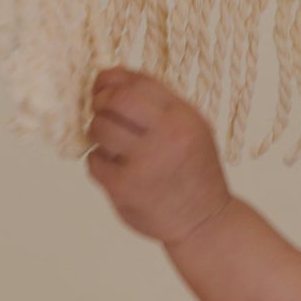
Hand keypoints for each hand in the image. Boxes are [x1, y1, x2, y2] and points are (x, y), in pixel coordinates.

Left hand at [86, 67, 231, 246]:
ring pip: (99, 128)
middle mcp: (165, 137)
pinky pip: (94, 162)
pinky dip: (99, 163)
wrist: (205, 223)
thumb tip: (113, 78)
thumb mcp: (192, 129)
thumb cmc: (194, 172)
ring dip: (97, 132)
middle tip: (100, 112)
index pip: (136, 83)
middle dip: (100, 102)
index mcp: (182, 118)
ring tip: (110, 144)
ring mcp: (144, 163)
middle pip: (114, 101)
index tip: (102, 86)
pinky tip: (115, 170)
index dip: (111, 79)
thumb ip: (159, 105)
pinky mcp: (125, 188)